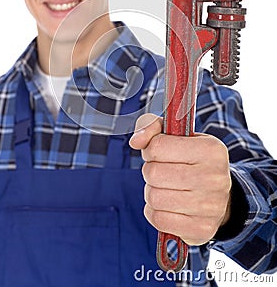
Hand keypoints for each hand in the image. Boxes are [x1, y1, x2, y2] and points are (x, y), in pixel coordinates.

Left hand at [129, 113, 231, 245]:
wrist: (221, 197)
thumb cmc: (192, 161)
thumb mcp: (177, 135)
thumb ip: (152, 127)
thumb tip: (136, 141)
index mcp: (210, 149)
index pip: (158, 146)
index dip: (151, 149)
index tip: (160, 152)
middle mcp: (215, 178)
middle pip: (153, 173)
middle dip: (151, 171)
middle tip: (163, 172)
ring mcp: (210, 206)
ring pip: (154, 197)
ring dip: (152, 192)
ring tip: (166, 188)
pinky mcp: (201, 229)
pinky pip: (158, 219)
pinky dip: (155, 212)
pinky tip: (167, 205)